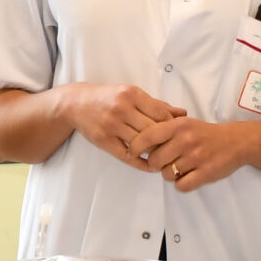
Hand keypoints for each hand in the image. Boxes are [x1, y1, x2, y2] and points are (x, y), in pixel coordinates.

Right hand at [57, 82, 177, 170]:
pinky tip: (149, 165)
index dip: (171, 126)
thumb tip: (183, 113)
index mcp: (132, 94)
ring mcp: (111, 125)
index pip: (160, 113)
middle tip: (172, 148)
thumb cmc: (108, 97)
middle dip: (164, 141)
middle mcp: (122, 108)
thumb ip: (157, 105)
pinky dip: (140, 163)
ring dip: (154, 152)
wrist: (76, 103)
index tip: (174, 132)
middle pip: (152, 130)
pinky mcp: (103, 140)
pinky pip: (126, 155)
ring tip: (163, 157)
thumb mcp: (132, 94)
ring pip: (141, 144)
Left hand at [132, 116, 249, 191]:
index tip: (133, 153)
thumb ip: (163, 130)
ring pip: (167, 174)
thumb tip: (137, 142)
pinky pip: (181, 185)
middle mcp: (186, 140)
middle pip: (154, 160)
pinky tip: (188, 176)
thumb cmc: (205, 133)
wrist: (236, 142)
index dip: (135, 147)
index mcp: (178, 125)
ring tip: (180, 167)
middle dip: (155, 164)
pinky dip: (182, 184)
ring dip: (170, 174)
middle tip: (164, 162)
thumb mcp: (185, 123)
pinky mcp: (206, 173)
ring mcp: (196, 157)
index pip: (147, 136)